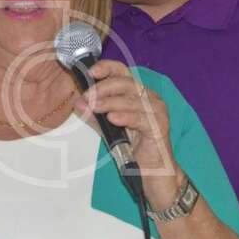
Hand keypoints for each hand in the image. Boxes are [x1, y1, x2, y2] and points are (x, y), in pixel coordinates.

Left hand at [74, 60, 178, 183]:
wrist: (152, 171)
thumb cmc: (133, 147)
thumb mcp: (108, 128)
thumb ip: (94, 115)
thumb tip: (78, 103)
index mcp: (138, 93)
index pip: (122, 72)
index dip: (107, 68)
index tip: (90, 72)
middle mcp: (149, 98)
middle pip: (126, 83)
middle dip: (104, 88)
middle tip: (88, 96)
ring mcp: (157, 111)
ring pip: (132, 100)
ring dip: (110, 102)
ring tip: (94, 107)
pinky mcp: (159, 127)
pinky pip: (141, 118)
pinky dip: (126, 116)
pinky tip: (113, 118)